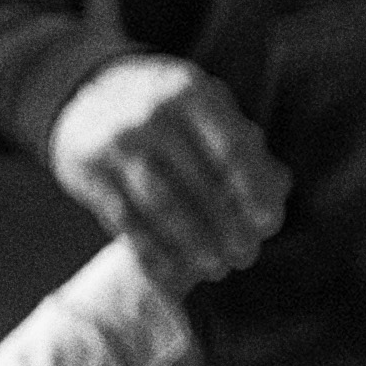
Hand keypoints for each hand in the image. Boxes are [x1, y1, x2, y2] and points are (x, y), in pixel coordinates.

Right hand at [49, 54, 286, 286]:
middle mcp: (150, 114)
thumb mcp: (206, 109)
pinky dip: (152, 252)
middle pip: (200, 183)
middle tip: (246, 257)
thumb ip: (244, 146)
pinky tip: (172, 272)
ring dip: (193, 245)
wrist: (87, 95)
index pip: (231, 150)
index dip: (253, 191)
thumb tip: (277, 193)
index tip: (269, 226)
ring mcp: (116, 143)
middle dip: (228, 228)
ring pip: (162, 206)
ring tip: (217, 269)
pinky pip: (125, 220)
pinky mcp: (87, 171)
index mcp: (191, 93)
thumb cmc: (171, 112)